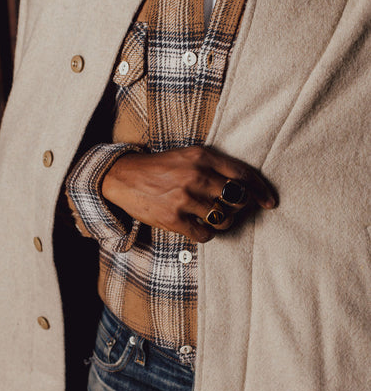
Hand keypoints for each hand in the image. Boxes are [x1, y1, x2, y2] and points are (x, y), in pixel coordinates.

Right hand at [101, 146, 276, 242]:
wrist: (123, 177)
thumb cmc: (159, 168)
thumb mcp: (188, 156)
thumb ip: (215, 167)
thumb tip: (245, 190)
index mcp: (203, 157)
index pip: (244, 176)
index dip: (261, 192)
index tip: (269, 203)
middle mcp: (196, 176)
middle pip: (237, 199)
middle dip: (238, 208)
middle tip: (229, 208)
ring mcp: (184, 198)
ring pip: (223, 219)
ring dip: (222, 222)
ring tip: (212, 218)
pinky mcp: (172, 218)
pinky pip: (204, 234)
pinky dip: (205, 233)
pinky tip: (197, 226)